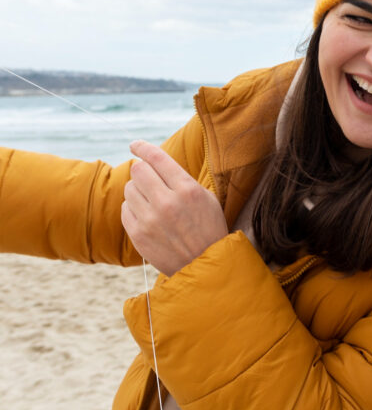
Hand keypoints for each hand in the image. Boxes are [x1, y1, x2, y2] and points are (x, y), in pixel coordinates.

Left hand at [122, 139, 227, 275]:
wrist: (205, 264)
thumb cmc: (209, 227)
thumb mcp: (206, 197)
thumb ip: (181, 179)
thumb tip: (152, 162)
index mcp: (187, 190)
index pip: (157, 158)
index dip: (143, 147)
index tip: (135, 145)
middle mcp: (167, 202)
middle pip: (138, 170)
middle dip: (142, 170)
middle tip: (148, 177)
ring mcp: (150, 220)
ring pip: (129, 188)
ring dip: (138, 190)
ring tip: (152, 200)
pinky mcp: (138, 235)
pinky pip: (125, 209)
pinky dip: (133, 207)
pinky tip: (147, 214)